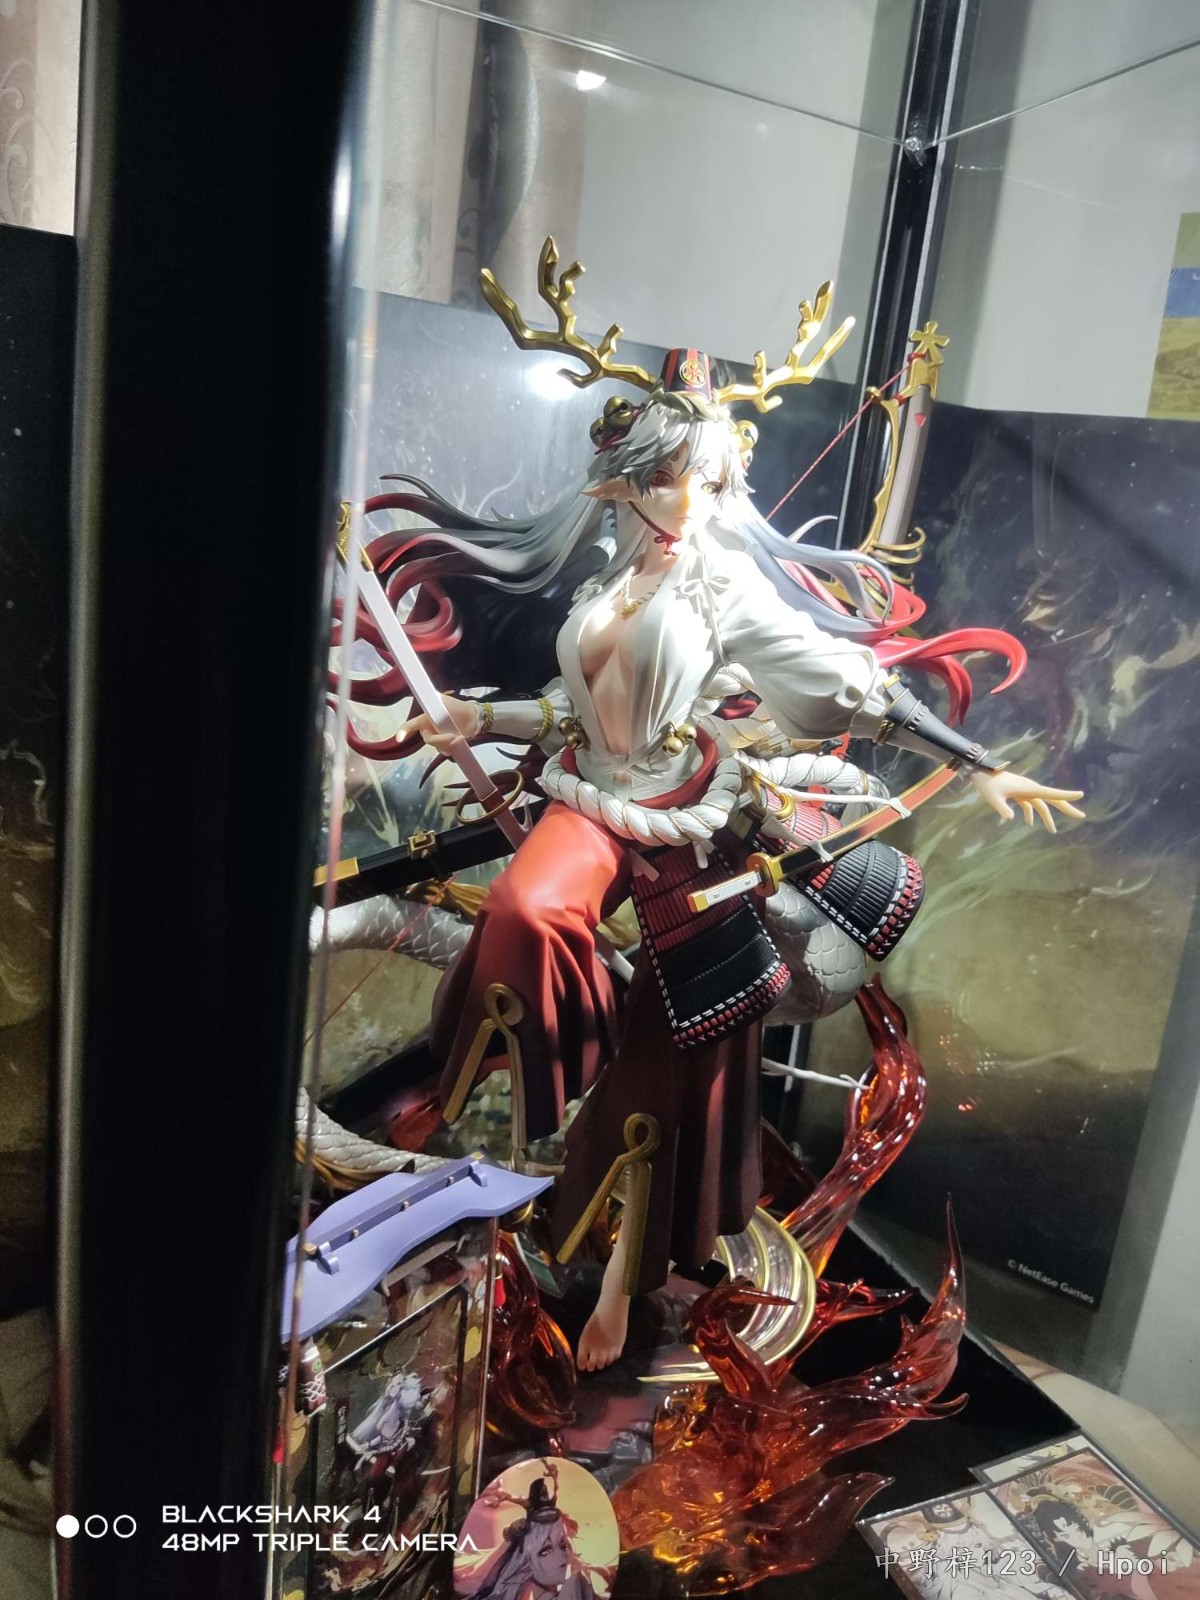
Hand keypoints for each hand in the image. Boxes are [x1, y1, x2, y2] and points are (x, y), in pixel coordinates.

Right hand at [398, 693, 479, 752]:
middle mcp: (428, 730)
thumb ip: (434, 700)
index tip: (399, 739)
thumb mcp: (445, 701)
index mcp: (425, 719)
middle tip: (453, 737)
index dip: (403, 732)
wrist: (473, 718)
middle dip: (440, 740)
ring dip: (448, 744)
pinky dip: (452, 747)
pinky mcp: (446, 745)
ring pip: (437, 746)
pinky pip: (444, 750)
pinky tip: (460, 741)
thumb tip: (424, 690)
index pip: (410, 725)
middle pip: (428, 739)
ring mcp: (437, 738)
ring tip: (459, 737)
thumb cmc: (457, 707)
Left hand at [970, 767, 1084, 831]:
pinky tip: (1027, 824)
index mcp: (1030, 789)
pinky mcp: (1018, 793)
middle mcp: (1031, 789)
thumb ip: (1002, 808)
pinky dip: (1029, 814)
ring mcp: (1025, 791)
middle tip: (1081, 816)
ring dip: (1046, 818)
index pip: (1052, 794)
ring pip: (1041, 805)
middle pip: (1053, 799)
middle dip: (1067, 808)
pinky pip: (1029, 804)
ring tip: (1053, 832)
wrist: (980, 772)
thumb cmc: (987, 784)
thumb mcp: (993, 797)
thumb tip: (1009, 819)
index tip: (1081, 794)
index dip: (1067, 795)